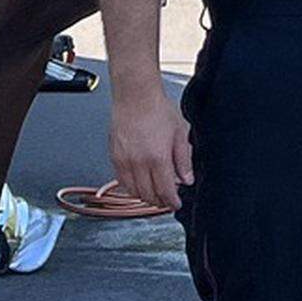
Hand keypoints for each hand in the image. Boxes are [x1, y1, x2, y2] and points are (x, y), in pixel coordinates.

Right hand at [107, 80, 193, 210]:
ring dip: (145, 196)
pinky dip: (131, 187)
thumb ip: (183, 160)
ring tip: (154, 194)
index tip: (176, 204)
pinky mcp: (114, 156)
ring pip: (133, 191)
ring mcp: (124, 160)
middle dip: (159, 201)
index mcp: (158, 158)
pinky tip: (139, 184)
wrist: (135, 96)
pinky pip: (121, 181)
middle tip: (167, 200)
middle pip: (148, 195)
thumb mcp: (179, 133)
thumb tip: (187, 179)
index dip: (172, 202)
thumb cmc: (157, 109)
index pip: (165, 191)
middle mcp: (139, 162)